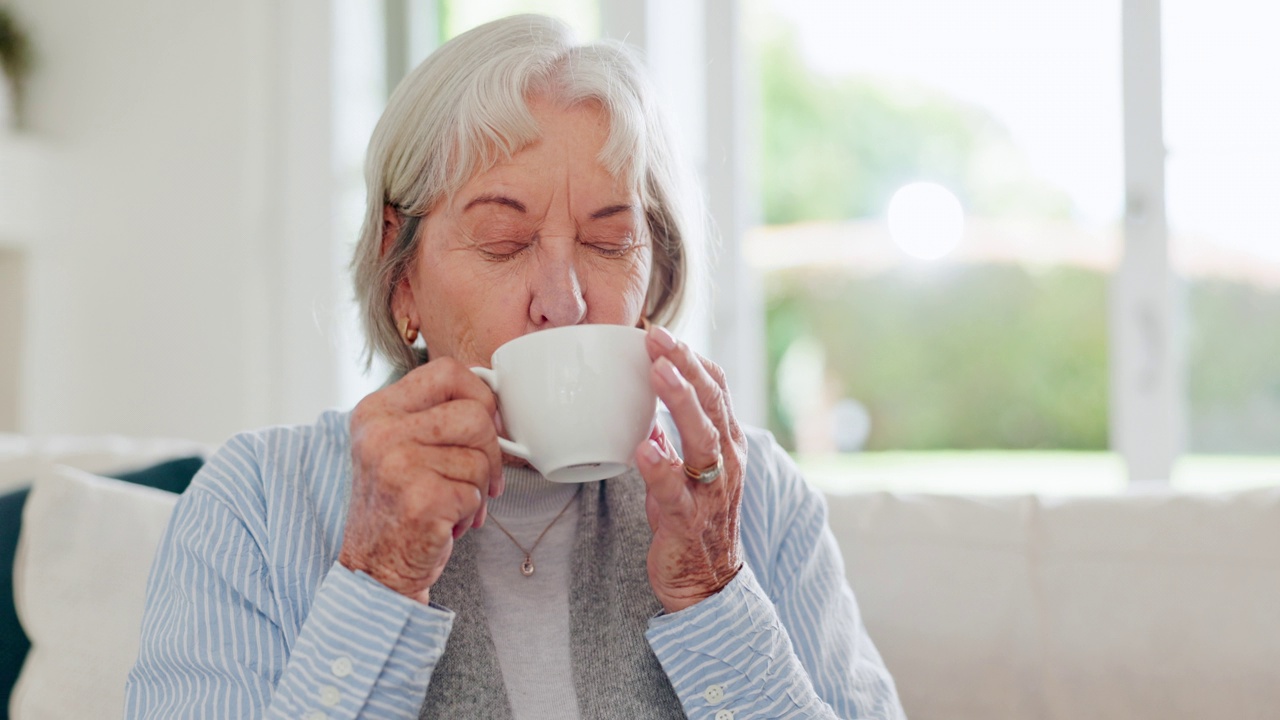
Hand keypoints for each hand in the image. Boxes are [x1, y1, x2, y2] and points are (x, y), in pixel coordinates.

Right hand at [339, 357, 503, 603]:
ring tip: (451, 502)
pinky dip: (469, 512)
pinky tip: (445, 521)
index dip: (480, 395)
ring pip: (480, 457)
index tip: (486, 422)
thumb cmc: (398, 506)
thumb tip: (493, 399)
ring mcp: (397, 464)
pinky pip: (475, 493)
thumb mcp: (400, 446)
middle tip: (480, 477)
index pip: (448, 371)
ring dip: (478, 487)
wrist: (374, 568)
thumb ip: (435, 415)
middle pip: (475, 415)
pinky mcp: (419, 499)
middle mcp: (381, 432)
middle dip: (490, 451)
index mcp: (377, 410)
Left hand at [635, 326, 746, 612]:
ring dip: (680, 401)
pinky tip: (644, 449)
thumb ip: (671, 439)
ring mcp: (710, 491)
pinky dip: (661, 468)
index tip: (664, 332)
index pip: (718, 390)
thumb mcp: (687, 472)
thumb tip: (646, 407)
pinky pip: (675, 492)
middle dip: (686, 366)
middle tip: (658, 336)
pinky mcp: (688, 520)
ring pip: (703, 439)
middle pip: (712, 404)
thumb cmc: (695, 522)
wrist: (708, 585)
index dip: (693, 359)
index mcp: (726, 445)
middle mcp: (726, 462)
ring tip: (657, 372)